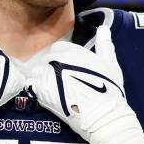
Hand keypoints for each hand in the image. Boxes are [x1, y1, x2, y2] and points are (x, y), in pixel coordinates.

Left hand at [30, 25, 143, 143]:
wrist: (103, 115)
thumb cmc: (110, 90)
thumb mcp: (111, 64)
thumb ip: (105, 45)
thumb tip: (103, 28)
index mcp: (72, 50)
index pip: (57, 49)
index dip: (60, 61)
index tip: (66, 71)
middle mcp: (57, 59)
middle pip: (46, 61)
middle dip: (50, 70)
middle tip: (59, 84)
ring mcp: (47, 74)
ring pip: (37, 72)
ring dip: (42, 80)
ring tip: (53, 92)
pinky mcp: (41, 91)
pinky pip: (32, 86)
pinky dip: (37, 91)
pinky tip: (47, 98)